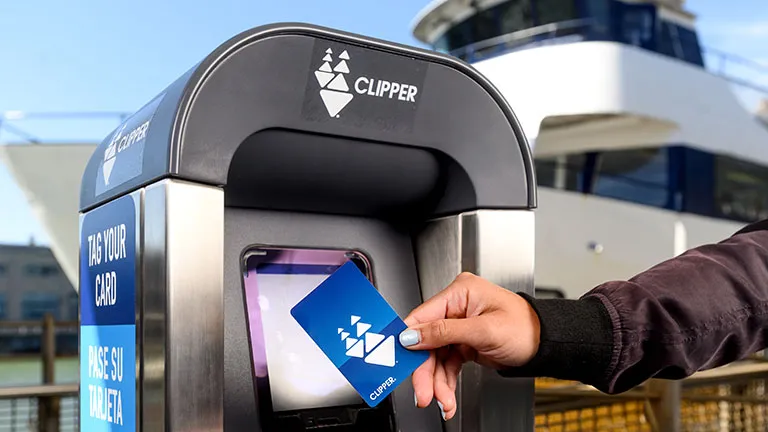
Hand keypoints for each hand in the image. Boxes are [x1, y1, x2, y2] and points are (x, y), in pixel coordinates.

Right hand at [398, 272, 539, 419]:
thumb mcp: (483, 330)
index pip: (422, 316)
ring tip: (442, 401)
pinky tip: (446, 395)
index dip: (409, 340)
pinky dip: (445, 381)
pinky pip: (446, 363)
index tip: (398, 359)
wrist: (546, 345)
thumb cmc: (525, 329)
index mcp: (459, 292)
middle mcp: (456, 307)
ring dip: (436, 382)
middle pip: (426, 341)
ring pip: (435, 356)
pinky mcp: (463, 342)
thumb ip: (444, 332)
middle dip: (425, 371)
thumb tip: (412, 335)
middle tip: (423, 393)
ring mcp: (459, 325)